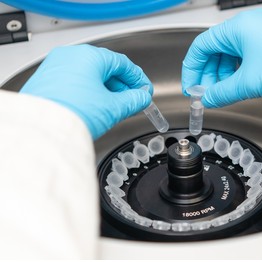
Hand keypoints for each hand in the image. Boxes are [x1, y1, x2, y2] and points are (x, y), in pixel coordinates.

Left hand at [20, 44, 152, 138]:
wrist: (41, 130)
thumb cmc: (72, 113)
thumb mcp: (113, 107)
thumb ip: (133, 100)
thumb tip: (142, 98)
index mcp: (89, 56)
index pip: (123, 64)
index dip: (138, 79)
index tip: (144, 91)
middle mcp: (71, 56)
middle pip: (106, 68)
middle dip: (122, 87)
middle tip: (132, 101)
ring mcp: (56, 66)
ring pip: (89, 75)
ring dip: (105, 90)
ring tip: (114, 107)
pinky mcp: (47, 79)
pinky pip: (74, 81)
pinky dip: (88, 92)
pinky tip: (94, 107)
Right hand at [182, 8, 261, 107]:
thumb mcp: (249, 83)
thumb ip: (221, 92)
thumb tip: (207, 98)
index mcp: (238, 28)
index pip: (202, 46)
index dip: (192, 68)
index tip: (191, 86)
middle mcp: (248, 26)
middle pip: (215, 51)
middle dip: (208, 75)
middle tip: (206, 94)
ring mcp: (259, 34)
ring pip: (229, 55)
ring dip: (222, 76)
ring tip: (222, 93)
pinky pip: (243, 57)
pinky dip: (236, 73)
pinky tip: (236, 86)